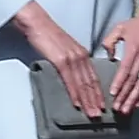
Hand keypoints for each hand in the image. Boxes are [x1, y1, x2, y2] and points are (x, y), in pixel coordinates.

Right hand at [14, 1, 104, 117]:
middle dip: (95, 101)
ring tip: (91, 113)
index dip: (98, 92)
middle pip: (90, 82)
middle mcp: (80, 56)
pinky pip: (70, 80)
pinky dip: (74, 93)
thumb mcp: (65, 48)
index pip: (93, 77)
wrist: (37, 23)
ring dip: (87, 101)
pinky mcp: (61, 61)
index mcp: (82, 53)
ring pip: (82, 84)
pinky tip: (77, 103)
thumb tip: (72, 75)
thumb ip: (71, 60)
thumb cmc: (47, 35)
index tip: (101, 105)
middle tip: (99, 115)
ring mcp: (71, 59)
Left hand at [101, 2, 138, 114]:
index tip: (113, 93)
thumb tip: (108, 55)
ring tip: (126, 109)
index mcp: (134, 48)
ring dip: (134, 98)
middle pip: (133, 80)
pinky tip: (138, 103)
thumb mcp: (121, 27)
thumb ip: (110, 41)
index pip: (125, 69)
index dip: (119, 82)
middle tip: (117, 108)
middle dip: (125, 96)